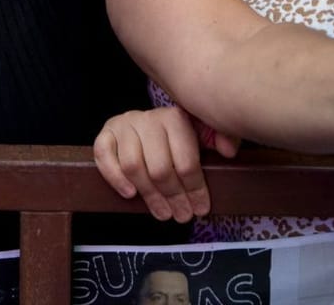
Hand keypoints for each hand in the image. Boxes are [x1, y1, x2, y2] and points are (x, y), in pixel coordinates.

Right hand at [93, 106, 239, 222]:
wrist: (146, 125)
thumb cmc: (178, 137)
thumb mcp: (202, 135)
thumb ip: (218, 138)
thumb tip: (229, 150)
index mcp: (175, 118)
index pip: (185, 160)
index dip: (195, 189)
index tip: (201, 209)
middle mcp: (148, 118)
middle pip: (159, 168)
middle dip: (174, 197)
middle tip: (182, 216)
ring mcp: (124, 126)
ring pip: (133, 166)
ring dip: (149, 196)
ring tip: (163, 213)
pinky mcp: (105, 135)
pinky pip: (104, 157)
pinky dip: (115, 178)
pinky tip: (130, 194)